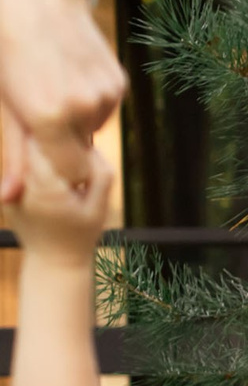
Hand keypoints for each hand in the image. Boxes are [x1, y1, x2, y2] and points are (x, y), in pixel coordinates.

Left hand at [0, 0, 120, 200]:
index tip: (41, 151)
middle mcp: (86, 109)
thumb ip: (12, 152)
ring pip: (93, 126)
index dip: (55, 167)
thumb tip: (10, 197)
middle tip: (36, 107)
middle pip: (80, 150)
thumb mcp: (3, 100)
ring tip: (50, 84)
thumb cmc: (5, 44)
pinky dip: (89, 100)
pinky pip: (105, 105)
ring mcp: (107, 93)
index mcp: (49, 117)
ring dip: (75, 118)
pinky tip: (68, 74)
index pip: (69, 173)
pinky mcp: (118, 79)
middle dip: (61, 140)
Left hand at [2, 124, 112, 257]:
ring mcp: (9, 189)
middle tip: (67, 128)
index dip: (56, 128)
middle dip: (46, 133)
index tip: (72, 124)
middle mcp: (21, 186)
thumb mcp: (100, 206)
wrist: (52, 262)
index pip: (41, 142)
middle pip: (27, 144)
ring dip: (38, 146)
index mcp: (46, 189)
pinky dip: (32, 161)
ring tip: (58, 147)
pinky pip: (18, 166)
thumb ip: (100, 173)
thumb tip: (89, 141)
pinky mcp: (6, 191)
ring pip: (20, 153)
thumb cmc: (81, 235)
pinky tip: (49, 166)